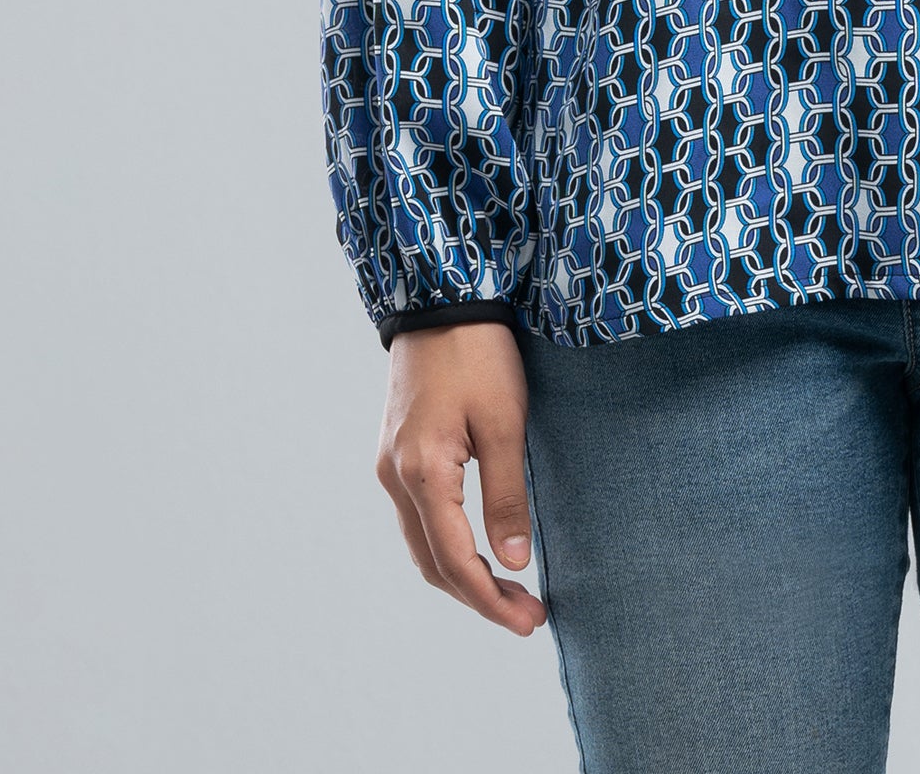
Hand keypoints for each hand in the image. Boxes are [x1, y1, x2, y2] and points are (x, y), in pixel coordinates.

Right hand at [376, 323, 546, 636]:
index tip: (528, 622)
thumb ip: (505, 495)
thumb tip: (513, 561)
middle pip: (433, 564)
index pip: (455, 563)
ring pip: (422, 544)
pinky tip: (478, 548)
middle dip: (479, 596)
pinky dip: (446, 544)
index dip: (491, 601)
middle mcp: (395, 477)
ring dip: (462, 574)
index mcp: (422, 473)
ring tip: (510, 589)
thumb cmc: (479, 353)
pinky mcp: (396, 451)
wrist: (440, 298)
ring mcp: (390, 464)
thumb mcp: (505, 422)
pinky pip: (417, 517)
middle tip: (527, 614)